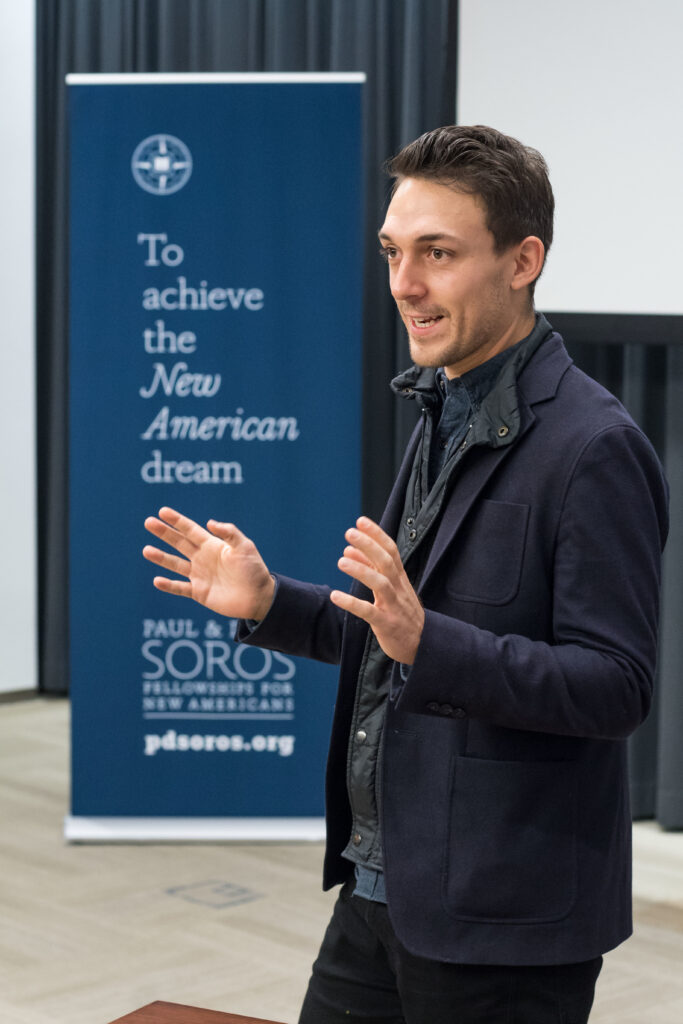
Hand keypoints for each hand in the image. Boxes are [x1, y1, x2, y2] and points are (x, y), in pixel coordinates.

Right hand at [143, 507, 274, 620]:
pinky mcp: (199, 592)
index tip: (163, 511)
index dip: (177, 520)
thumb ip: (229, 533)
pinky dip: (169, 586)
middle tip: (148, 522)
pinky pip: (180, 588)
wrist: (259, 597)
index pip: (191, 530)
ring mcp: (200, 575)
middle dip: (164, 533)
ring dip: (161, 557)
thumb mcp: (245, 547)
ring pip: (175, 564)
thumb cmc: (254, 570)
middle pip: (179, 543)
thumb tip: (209, 522)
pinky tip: (157, 580)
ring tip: (146, 550)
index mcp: (213, 545)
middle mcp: (203, 558)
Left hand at [330, 517, 423, 663]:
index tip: (361, 521)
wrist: (422, 643)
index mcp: (400, 577)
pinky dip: (352, 603)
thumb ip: (370, 567)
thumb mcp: (390, 587)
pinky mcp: (386, 624)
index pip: (391, 550)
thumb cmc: (402, 612)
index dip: (377, 534)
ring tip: (341, 561)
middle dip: (369, 545)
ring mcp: (393, 606)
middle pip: (386, 561)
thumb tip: (349, 548)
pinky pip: (368, 612)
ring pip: (380, 583)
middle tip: (349, 533)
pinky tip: (335, 596)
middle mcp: (398, 588)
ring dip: (361, 570)